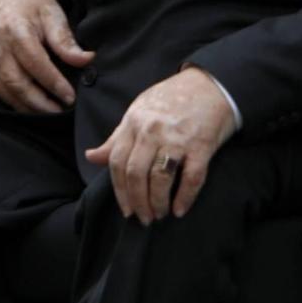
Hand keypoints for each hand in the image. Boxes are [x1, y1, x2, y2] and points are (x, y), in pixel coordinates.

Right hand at [0, 0, 95, 113]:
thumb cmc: (30, 1)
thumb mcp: (51, 13)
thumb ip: (65, 40)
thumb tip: (85, 60)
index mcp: (16, 31)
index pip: (35, 64)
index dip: (53, 83)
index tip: (70, 96)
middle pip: (17, 82)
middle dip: (40, 102)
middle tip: (60, 111)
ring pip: (6, 90)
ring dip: (27, 106)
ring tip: (49, 113)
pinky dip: (14, 102)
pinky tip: (30, 107)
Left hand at [87, 69, 237, 223]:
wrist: (210, 84)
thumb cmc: (171, 99)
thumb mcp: (138, 112)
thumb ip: (117, 137)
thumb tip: (91, 157)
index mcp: (133, 122)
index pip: (117, 162)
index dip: (119, 190)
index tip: (125, 209)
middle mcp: (152, 131)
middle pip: (136, 174)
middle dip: (138, 201)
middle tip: (143, 218)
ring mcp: (177, 138)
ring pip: (160, 178)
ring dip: (158, 202)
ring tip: (159, 214)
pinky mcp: (201, 145)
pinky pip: (191, 177)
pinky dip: (184, 197)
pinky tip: (179, 210)